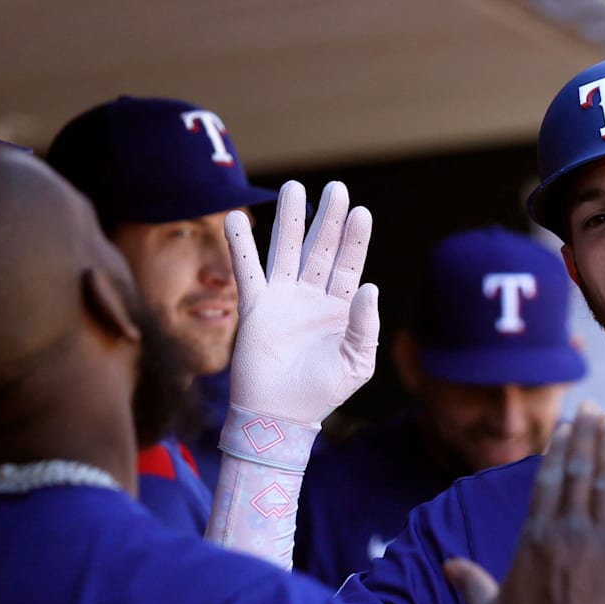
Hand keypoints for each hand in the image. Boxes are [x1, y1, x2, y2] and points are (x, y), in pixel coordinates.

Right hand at [224, 180, 377, 424]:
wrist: (280, 416)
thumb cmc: (322, 393)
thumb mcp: (356, 363)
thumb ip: (365, 326)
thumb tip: (369, 287)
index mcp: (339, 309)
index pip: (349, 265)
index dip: (355, 239)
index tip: (360, 211)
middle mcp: (311, 298)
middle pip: (321, 249)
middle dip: (328, 219)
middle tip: (336, 188)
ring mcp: (283, 300)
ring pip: (287, 251)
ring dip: (289, 220)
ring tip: (291, 186)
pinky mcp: (254, 308)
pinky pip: (248, 271)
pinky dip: (241, 245)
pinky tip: (235, 218)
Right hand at [445, 404, 604, 603]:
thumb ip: (471, 585)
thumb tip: (447, 566)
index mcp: (534, 538)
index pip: (547, 482)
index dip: (557, 451)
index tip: (565, 428)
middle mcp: (567, 530)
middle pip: (578, 472)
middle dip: (584, 436)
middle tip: (590, 407)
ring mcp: (601, 541)